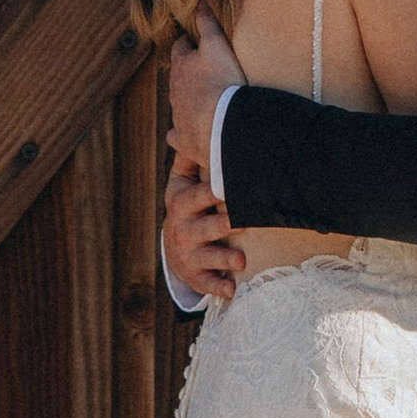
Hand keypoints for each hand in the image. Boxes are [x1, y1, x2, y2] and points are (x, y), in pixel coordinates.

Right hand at [162, 155, 244, 303]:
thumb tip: (185, 126)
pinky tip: (233, 290)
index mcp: (181, 203)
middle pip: (202, 227)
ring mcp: (187, 254)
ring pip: (205, 257)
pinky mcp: (194, 275)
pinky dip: (218, 288)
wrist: (176, 248)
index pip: (196, 196)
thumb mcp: (185, 184)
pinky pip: (205, 283)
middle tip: (240, 222)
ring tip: (241, 261)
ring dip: (223, 259)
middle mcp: (182, 229)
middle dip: (221, 225)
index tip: (228, 187)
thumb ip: (191, 159)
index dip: (211, 192)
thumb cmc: (191, 208)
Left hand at [168, 7, 244, 175]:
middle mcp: (175, 91)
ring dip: (185, 101)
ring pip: (176, 105)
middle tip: (197, 70)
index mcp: (182, 66)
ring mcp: (178, 116)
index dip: (186, 43)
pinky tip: (186, 135)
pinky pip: (176, 136)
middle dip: (184, 72)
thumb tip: (199, 1)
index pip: (180, 48)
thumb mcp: (217, 45)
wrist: (222, 125)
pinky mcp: (184, 140)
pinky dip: (180, 133)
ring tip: (199, 101)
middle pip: (176, 77)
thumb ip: (208, 23)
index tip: (191, 41)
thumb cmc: (222, 82)